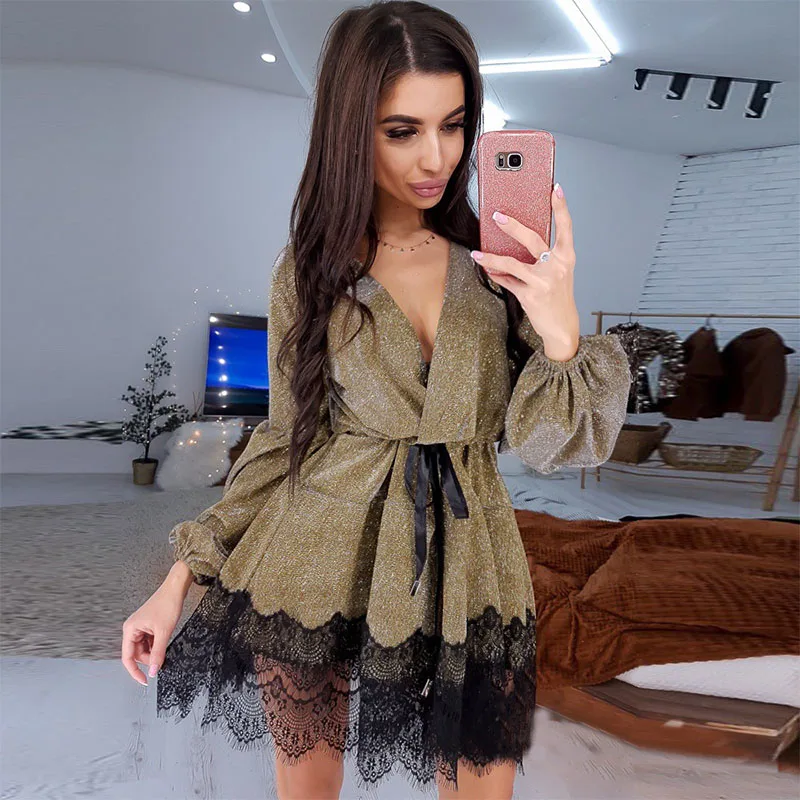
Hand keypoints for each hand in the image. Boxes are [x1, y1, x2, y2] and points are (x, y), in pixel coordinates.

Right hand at [121, 577, 185, 685]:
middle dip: (149, 659)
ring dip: (154, 652)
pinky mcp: (148, 625)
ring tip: (165, 645)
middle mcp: (132, 628)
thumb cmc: (167, 603)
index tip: (144, 680)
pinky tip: (164, 642)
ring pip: (144, 648)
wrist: (176, 588)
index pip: (128, 657)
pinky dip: (157, 645)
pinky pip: (150, 641)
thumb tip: (154, 670)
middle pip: (137, 653)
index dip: (135, 671)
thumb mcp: (164, 632)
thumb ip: (158, 653)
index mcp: (130, 629)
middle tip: (162, 659)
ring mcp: (141, 627)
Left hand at [471, 183, 579, 357]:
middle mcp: (557, 267)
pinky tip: (488, 270)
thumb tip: (517, 241)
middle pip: (532, 239)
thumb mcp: (558, 274)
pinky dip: (496, 275)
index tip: (556, 189)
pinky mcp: (530, 295)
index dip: (561, 207)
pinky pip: (507, 281)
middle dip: (512, 226)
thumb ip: (542, 257)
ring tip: (477, 253)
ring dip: (491, 257)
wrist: (562, 328)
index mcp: (566, 258)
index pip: (566, 228)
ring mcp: (543, 281)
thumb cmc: (558, 297)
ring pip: (512, 263)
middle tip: (497, 215)